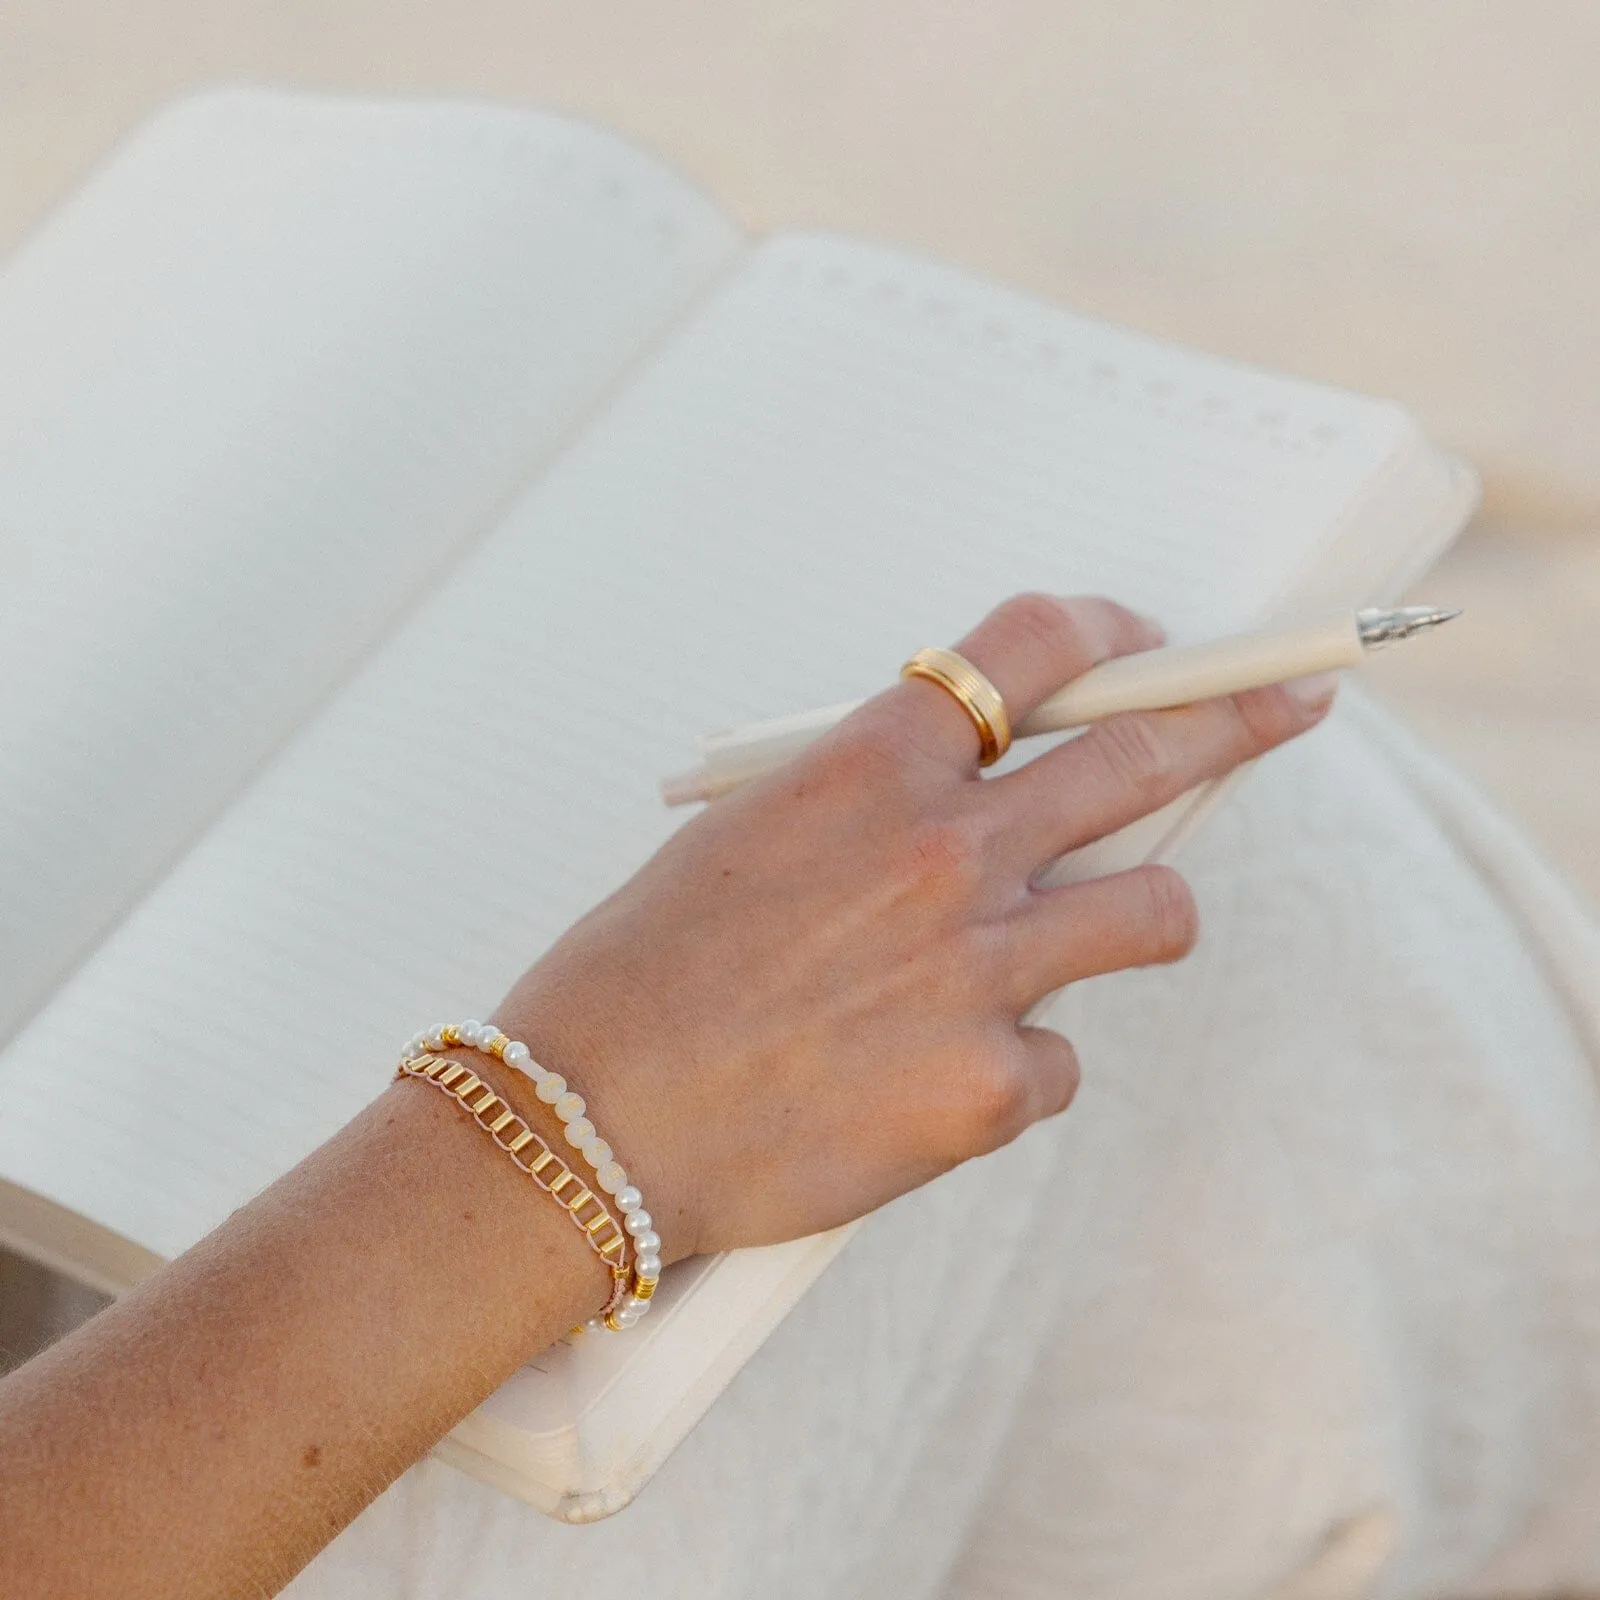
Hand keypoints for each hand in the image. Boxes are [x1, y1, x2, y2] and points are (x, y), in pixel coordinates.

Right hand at [494, 594, 1334, 1261]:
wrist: (584, 1127)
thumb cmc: (641, 977)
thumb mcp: (750, 840)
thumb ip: (873, 806)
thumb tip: (978, 795)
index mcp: (865, 768)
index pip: (1033, 647)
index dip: (1112, 635)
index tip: (1147, 643)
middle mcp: (941, 852)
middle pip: (1140, 756)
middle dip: (1233, 718)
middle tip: (1288, 705)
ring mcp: (976, 971)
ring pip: (1154, 911)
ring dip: (1143, 912)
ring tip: (1107, 931)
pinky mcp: (986, 1089)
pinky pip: (1057, 1060)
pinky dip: (1016, 1066)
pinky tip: (933, 1084)